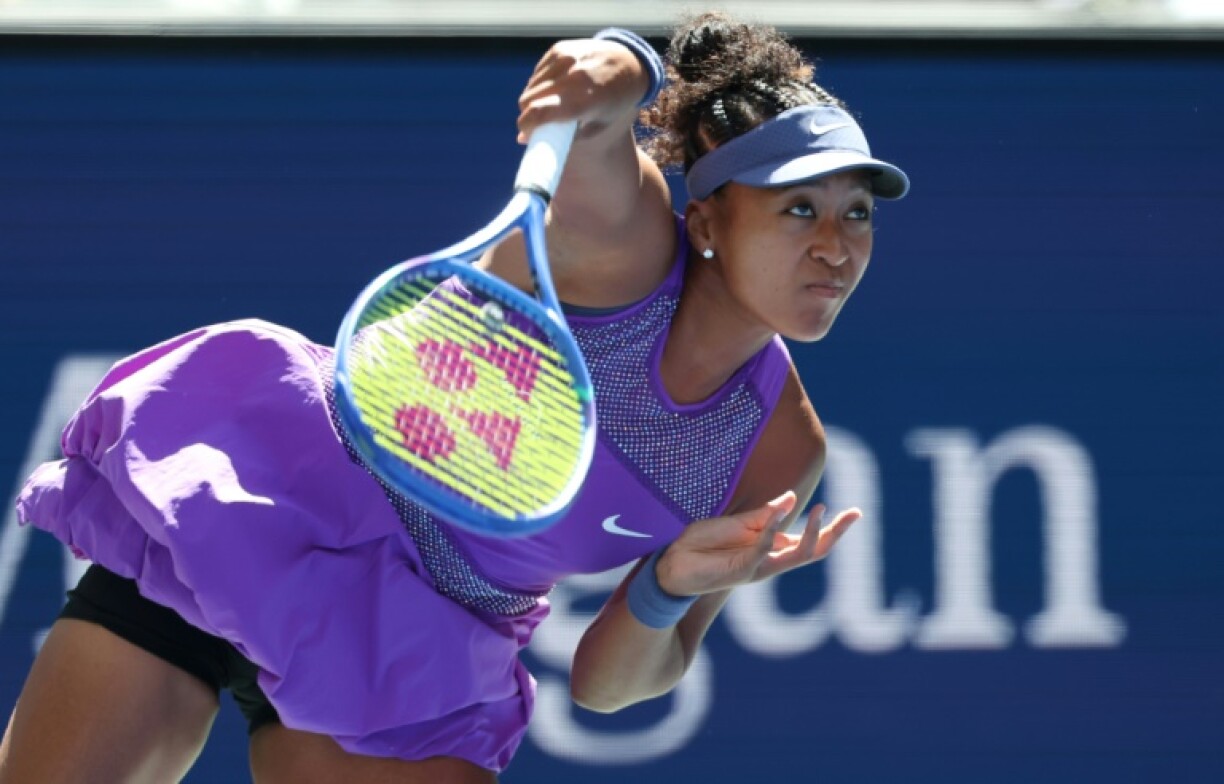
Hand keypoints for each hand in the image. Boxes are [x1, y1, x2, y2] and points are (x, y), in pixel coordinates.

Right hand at [516, 38, 647, 142]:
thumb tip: (522, 139)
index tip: (525, 133)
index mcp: (583, 101)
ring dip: (535, 97)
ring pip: (531, 85)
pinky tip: (557, 86)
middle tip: (539, 121)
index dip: (525, 125)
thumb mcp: (596, 127)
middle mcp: (571, 77)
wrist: (629, 63)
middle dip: (528, 113)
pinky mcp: (559, 49)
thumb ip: (562, 137)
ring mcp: (564, 59)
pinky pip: (538, 72)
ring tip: (553, 102)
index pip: (539, 112)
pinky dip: (542, 83)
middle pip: (528, 99)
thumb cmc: (614, 102)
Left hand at [655, 492, 861, 596]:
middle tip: (853, 514)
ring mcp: (759, 567)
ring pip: (798, 555)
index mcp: (771, 548)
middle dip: (835, 533)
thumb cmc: (702, 544)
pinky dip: (774, 529)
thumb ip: (763, 515)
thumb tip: (791, 498)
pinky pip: (764, 549)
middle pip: (814, 551)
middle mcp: (771, 561)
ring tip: (820, 510)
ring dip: (810, 532)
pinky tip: (782, 511)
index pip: (811, 540)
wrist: (673, 564)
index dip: (833, 528)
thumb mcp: (736, 524)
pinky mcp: (743, 569)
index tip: (856, 512)